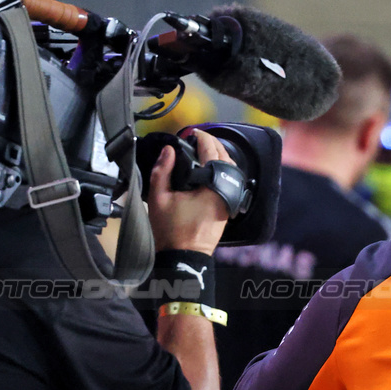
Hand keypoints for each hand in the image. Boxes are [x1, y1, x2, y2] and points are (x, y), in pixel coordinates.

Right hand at [147, 129, 232, 253]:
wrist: (184, 257)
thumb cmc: (171, 231)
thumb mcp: (158, 198)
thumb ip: (162, 171)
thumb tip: (168, 150)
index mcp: (212, 187)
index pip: (211, 153)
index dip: (203, 138)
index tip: (193, 132)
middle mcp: (226, 192)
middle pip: (226, 159)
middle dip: (214, 145)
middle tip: (200, 138)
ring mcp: (230, 201)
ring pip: (232, 171)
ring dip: (221, 157)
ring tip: (205, 150)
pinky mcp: (229, 208)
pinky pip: (231, 182)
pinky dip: (223, 171)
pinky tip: (211, 169)